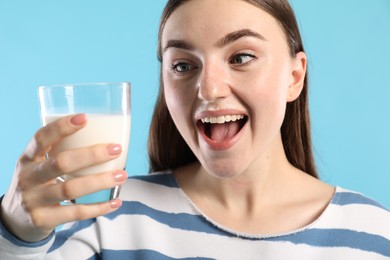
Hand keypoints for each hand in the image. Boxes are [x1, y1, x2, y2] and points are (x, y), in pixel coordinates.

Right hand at [0, 114, 127, 241]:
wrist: (15, 220)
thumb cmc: (38, 184)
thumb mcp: (39, 165)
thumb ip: (61, 153)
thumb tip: (106, 139)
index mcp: (28, 158)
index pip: (41, 138)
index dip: (61, 127)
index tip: (85, 118)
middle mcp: (28, 177)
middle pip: (61, 163)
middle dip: (92, 155)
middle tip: (116, 149)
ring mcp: (34, 200)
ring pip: (71, 189)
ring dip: (100, 181)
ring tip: (122, 175)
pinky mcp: (43, 220)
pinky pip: (76, 213)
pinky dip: (99, 208)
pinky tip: (116, 202)